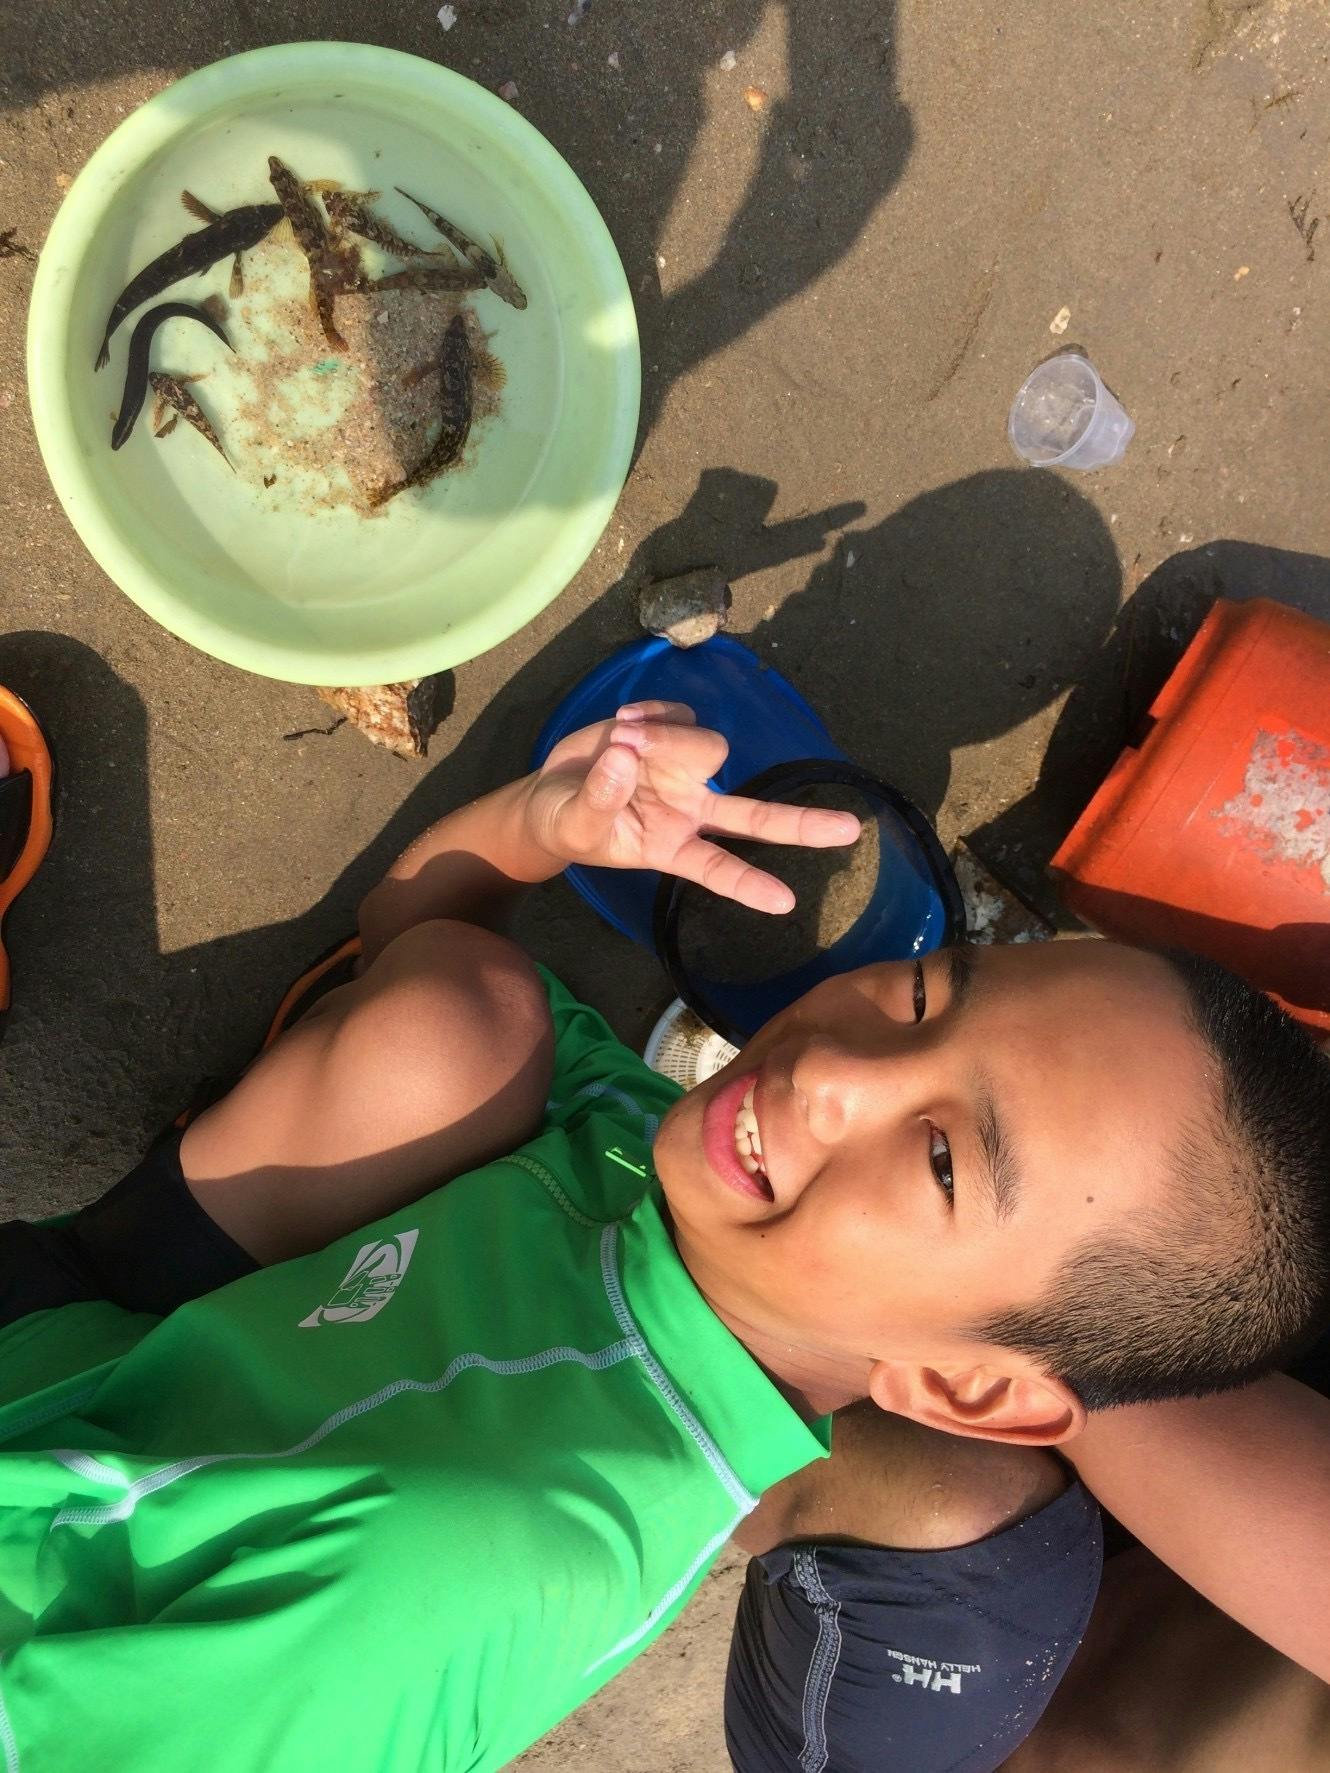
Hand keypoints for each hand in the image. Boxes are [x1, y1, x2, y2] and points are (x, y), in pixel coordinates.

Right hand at [524, 702, 860, 912]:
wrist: (548, 795)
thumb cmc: (568, 825)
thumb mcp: (576, 825)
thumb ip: (601, 797)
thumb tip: (626, 756)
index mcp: (673, 848)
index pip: (718, 871)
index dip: (749, 885)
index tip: (786, 903)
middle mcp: (691, 811)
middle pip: (754, 818)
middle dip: (801, 825)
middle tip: (850, 831)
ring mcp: (685, 772)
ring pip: (709, 749)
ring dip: (667, 740)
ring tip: (620, 738)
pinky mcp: (670, 734)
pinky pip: (681, 716)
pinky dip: (654, 715)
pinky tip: (622, 721)